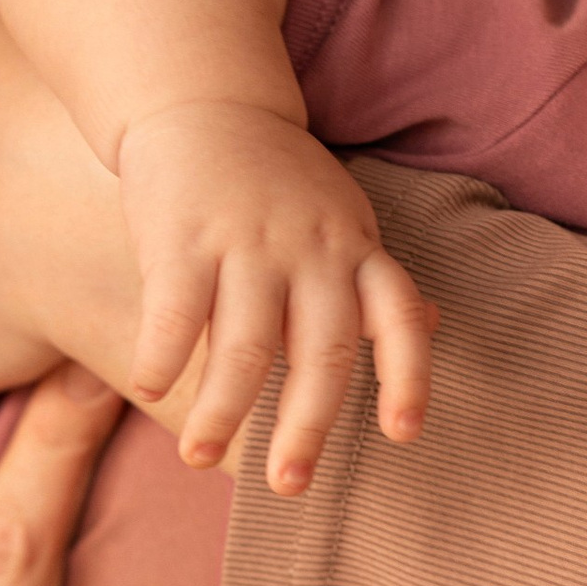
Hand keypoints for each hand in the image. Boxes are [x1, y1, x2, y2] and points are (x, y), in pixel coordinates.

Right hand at [116, 100, 434, 485]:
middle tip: (286, 486)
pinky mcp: (183, 234)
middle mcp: (312, 248)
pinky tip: (153, 391)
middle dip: (306, 426)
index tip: (401, 435)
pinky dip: (163, 359)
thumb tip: (433, 326)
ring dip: (221, 411)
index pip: (398, 317)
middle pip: (322, 351)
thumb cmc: (279, 178)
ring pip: (243, 345)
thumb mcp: (345, 217)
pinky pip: (175, 312)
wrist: (205, 100)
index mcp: (356, 249)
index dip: (407, 376)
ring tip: (199, 457)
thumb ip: (375, 277)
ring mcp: (248, 240)